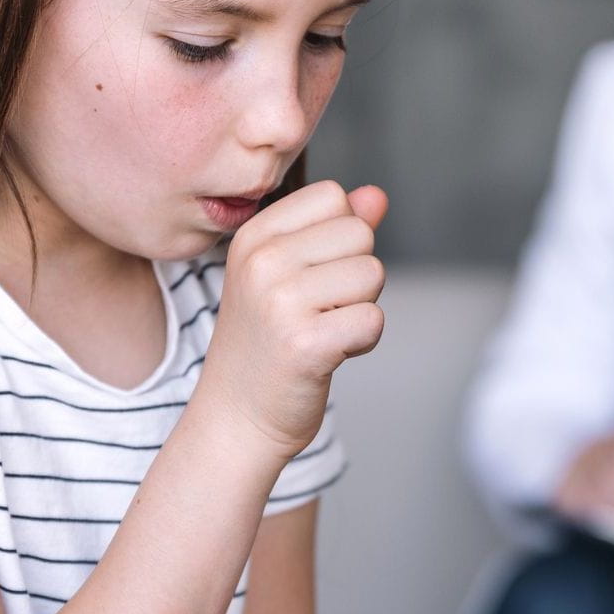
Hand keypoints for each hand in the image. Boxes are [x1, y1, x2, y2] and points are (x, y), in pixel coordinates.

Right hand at [196, 180, 387, 459]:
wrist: (236, 417)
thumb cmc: (268, 344)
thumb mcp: (289, 275)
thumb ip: (333, 229)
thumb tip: (377, 196)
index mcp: (254, 236)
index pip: (333, 197)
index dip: (340, 238)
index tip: (310, 276)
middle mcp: (261, 261)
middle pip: (359, 234)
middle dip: (354, 274)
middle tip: (316, 311)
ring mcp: (280, 302)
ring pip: (372, 274)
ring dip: (359, 309)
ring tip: (320, 331)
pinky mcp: (305, 344)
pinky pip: (373, 320)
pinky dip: (362, 342)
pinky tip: (328, 355)